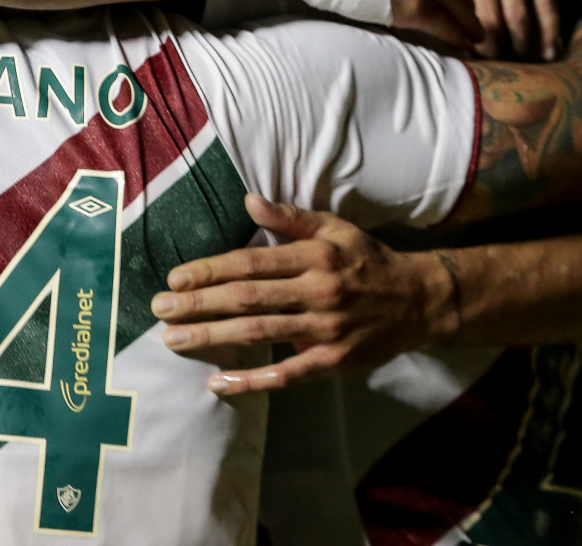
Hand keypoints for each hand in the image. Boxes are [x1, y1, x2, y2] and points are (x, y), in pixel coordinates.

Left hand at [149, 195, 449, 396]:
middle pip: (248, 298)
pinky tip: (218, 381)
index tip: (176, 276)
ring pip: (260, 334)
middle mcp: (318, 291)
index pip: (251, 262)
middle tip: (160, 308)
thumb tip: (248, 200)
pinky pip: (286, 375)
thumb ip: (290, 217)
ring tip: (174, 339)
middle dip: (200, 303)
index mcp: (315, 255)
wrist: (421, 301)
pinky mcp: (334, 363)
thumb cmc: (369, 259)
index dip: (211, 270)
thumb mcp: (335, 227)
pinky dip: (251, 380)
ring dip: (213, 337)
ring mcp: (326, 330)